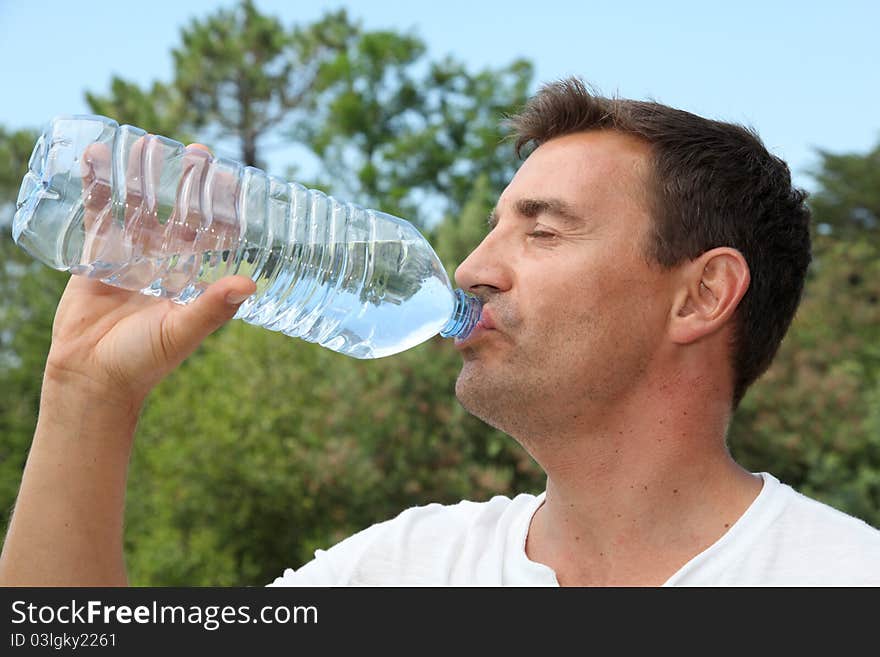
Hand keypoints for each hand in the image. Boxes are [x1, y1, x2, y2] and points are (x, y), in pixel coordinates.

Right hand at [44, 140, 255, 407]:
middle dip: (187, 183)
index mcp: (191, 279)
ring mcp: (129, 257)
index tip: (232, 179)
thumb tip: (250, 284)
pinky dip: (96, 186)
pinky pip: (97, 215)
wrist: (92, 379)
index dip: (222, 208)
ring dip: (143, 176)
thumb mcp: (182, 331)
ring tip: (147, 141)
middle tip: (197, 150)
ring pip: (139, 208)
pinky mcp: (95, 256)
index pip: (213, 235)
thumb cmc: (144, 361)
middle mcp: (164, 264)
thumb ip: (212, 308)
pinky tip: (97, 155)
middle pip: (179, 213)